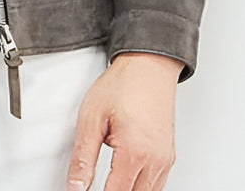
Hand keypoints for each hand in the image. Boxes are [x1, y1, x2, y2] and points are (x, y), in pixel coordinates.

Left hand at [65, 51, 180, 190]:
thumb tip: (75, 187)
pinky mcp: (168, 157)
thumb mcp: (92, 118)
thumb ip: (82, 158)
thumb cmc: (123, 84)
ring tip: (109, 181)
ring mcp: (165, 160)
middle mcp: (155, 161)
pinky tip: (126, 181)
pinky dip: (140, 188)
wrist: (149, 66)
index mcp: (134, 152)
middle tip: (93, 185)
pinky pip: (156, 186)